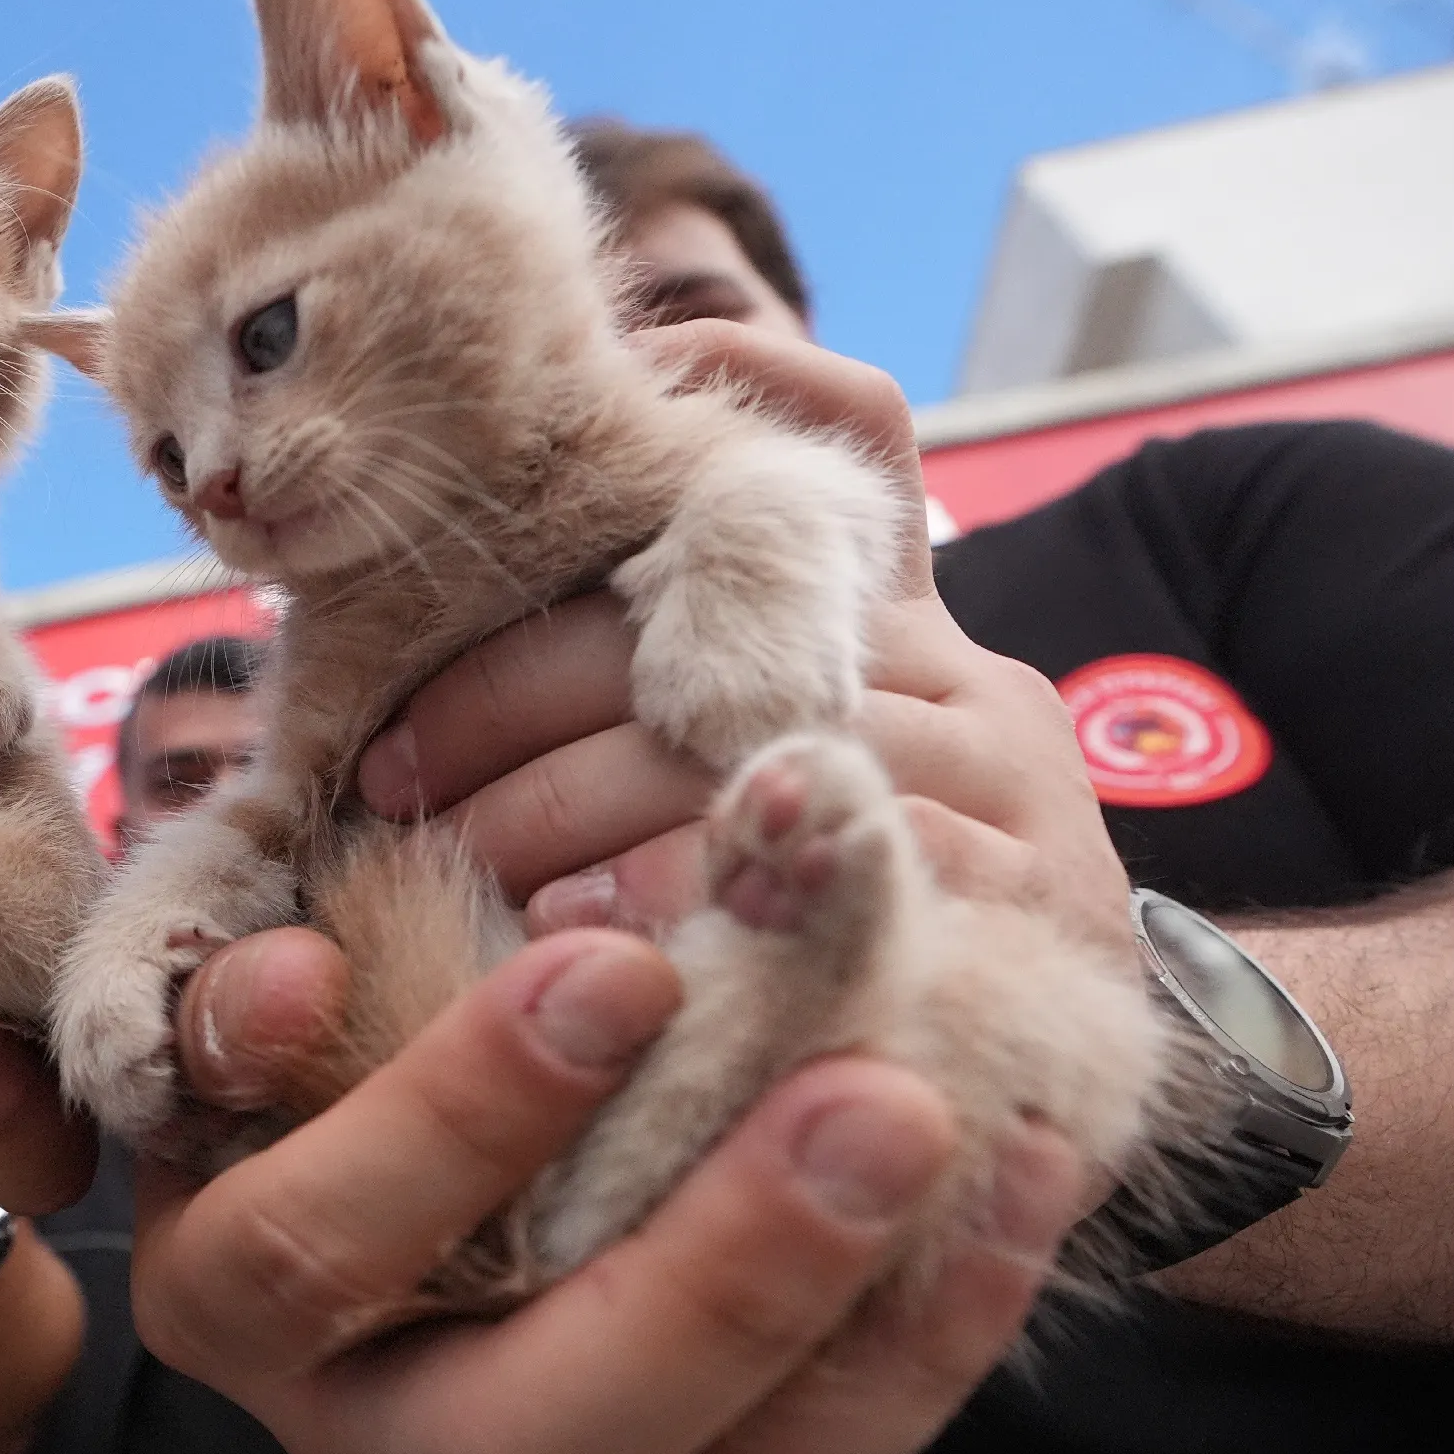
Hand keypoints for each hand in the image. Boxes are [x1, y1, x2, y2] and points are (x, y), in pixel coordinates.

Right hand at [139, 928, 1085, 1453]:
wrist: (380, 1084)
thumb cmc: (300, 1007)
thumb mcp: (244, 977)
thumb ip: (241, 988)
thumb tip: (290, 983)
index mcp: (229, 1290)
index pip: (310, 1251)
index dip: (450, 1121)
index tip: (611, 964)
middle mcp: (372, 1416)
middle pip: (523, 1428)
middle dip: (706, 1274)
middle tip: (868, 1101)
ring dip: (835, 1307)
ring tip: (944, 1125)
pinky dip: (931, 1331)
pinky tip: (1023, 1172)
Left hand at [351, 318, 1131, 955]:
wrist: (1060, 1081)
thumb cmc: (856, 920)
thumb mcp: (777, 782)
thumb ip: (669, 692)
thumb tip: (434, 640)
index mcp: (905, 622)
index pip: (854, 423)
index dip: (730, 372)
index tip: (581, 398)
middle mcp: (971, 674)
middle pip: (724, 612)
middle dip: (519, 693)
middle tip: (392, 774)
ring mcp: (1019, 781)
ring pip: (762, 744)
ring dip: (573, 810)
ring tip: (460, 864)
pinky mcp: (1044, 902)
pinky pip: (846, 876)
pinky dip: (691, 903)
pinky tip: (588, 940)